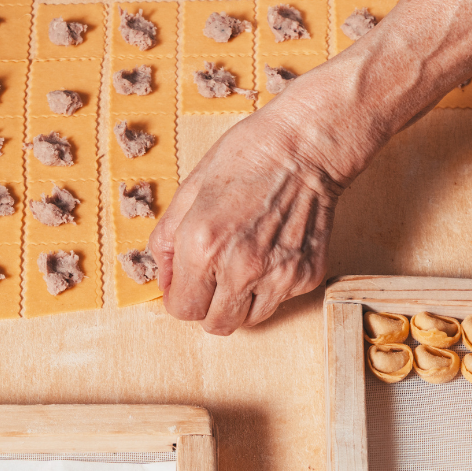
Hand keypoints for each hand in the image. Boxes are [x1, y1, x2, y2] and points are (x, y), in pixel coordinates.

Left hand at [147, 107, 342, 334]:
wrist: (305, 146)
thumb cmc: (244, 159)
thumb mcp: (187, 193)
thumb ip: (166, 242)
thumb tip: (164, 280)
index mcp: (201, 246)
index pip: (182, 309)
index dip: (179, 298)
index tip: (185, 284)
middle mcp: (240, 269)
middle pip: (215, 324)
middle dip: (207, 307)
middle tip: (211, 281)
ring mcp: (278, 276)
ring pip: (249, 320)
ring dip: (239, 302)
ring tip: (242, 266)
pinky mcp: (307, 276)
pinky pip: (280, 300)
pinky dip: (271, 286)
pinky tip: (271, 251)